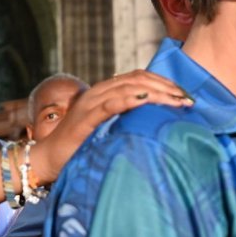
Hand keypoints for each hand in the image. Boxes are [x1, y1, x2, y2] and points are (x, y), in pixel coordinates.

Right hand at [35, 70, 191, 181]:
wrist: (48, 159)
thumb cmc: (80, 147)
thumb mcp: (107, 128)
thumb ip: (126, 120)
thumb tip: (156, 122)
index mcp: (105, 91)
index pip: (139, 77)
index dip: (164, 82)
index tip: (185, 95)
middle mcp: (98, 92)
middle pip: (138, 79)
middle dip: (166, 87)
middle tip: (188, 100)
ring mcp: (90, 103)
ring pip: (128, 87)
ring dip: (156, 92)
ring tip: (176, 101)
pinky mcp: (84, 118)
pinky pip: (109, 104)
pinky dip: (129, 99)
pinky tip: (145, 99)